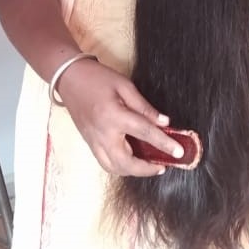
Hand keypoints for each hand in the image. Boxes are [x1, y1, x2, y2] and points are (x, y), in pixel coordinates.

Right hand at [56, 58, 181, 176]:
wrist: (69, 78)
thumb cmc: (97, 78)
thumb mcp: (124, 85)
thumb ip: (144, 106)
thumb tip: (163, 122)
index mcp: (114, 116)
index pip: (144, 133)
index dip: (164, 144)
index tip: (179, 152)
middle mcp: (103, 134)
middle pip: (127, 163)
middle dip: (146, 169)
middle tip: (162, 165)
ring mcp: (93, 141)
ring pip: (114, 168)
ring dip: (133, 171)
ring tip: (148, 165)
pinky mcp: (89, 143)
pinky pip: (105, 163)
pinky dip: (120, 167)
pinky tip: (131, 160)